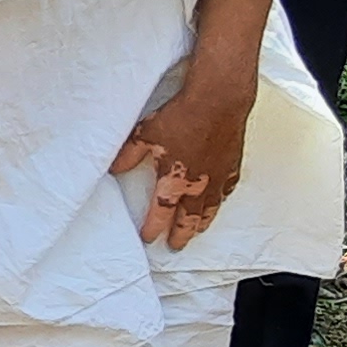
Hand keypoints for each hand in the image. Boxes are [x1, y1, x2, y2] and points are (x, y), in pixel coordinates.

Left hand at [110, 60, 255, 248]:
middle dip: (181, 235)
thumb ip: (128, 155)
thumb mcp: (145, 134)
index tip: (148, 237)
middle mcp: (197, 185)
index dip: (153, 228)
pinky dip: (221, 198)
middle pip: (188, 219)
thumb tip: (113, 169)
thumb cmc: (182, 115)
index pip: (161, 214)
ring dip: (202, 223)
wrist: (218, 100)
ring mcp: (218, 176)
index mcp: (174, 180)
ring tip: (197, 231)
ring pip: (210, 209)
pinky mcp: (232, 164)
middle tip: (175, 246)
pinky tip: (219, 199)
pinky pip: (227, 189)